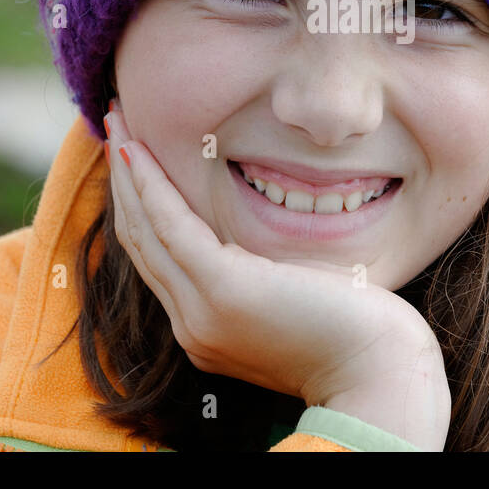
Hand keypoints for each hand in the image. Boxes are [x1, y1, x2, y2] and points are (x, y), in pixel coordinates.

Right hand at [103, 105, 445, 411]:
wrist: (376, 370)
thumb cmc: (354, 330)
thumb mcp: (293, 297)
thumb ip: (262, 273)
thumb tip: (256, 240)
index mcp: (205, 329)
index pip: (157, 256)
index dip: (138, 203)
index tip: (132, 153)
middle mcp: (191, 325)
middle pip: (140, 240)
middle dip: (122, 179)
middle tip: (113, 123)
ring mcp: (200, 312)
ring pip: (145, 230)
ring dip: (126, 171)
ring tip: (115, 118)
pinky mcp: (222, 289)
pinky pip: (171, 226)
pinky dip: (149, 184)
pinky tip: (136, 148)